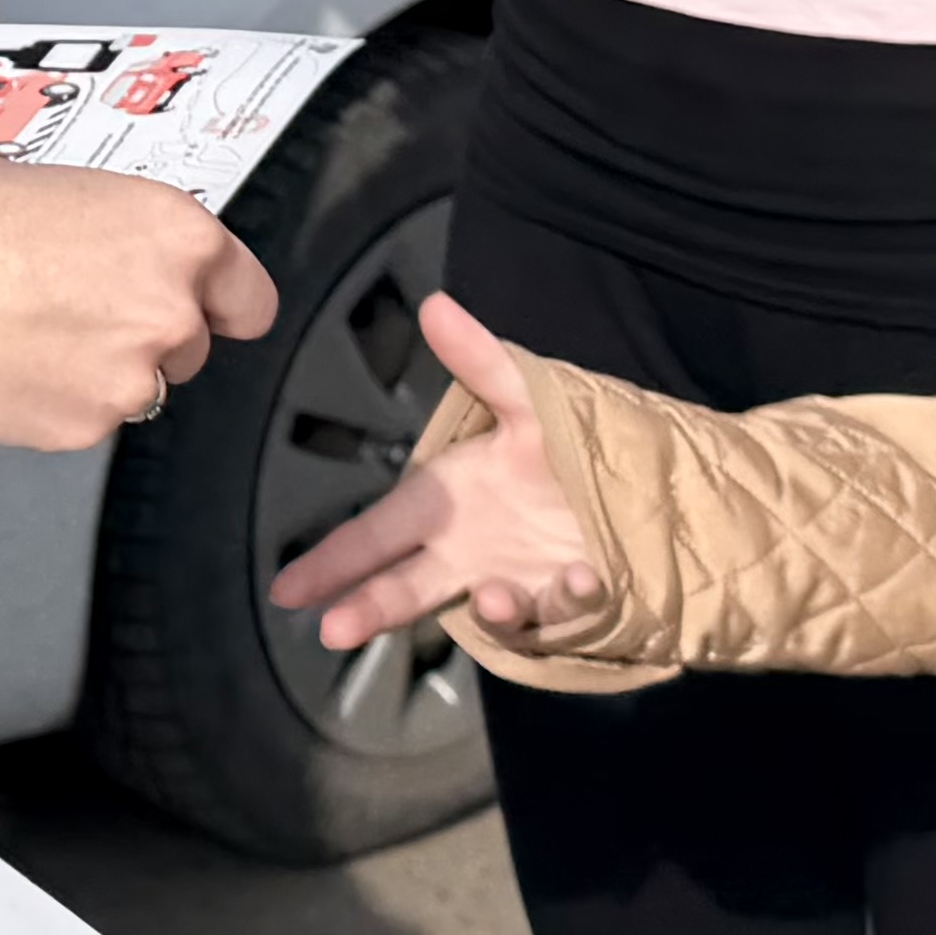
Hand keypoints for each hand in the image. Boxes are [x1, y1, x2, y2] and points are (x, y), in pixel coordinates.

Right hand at [0, 152, 275, 448]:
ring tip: (28, 334)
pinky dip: (55, 401)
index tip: (205, 307)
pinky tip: (8, 364)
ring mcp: (129, 380)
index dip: (220, 302)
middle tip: (72, 307)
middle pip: (189, 346)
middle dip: (142, 333)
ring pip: (136, 388)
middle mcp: (170, 312)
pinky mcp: (82, 428)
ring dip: (99, 371)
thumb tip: (121, 255)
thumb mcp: (65, 186)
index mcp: (178, 237)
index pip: (250, 298)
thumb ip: (120, 232)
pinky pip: (85, 419)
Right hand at [266, 296, 604, 649]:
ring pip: (485, 611)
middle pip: (408, 586)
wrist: (648, 487)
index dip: (331, 561)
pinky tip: (581, 577)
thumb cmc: (572, 442)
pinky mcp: (566, 605)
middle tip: (331, 630)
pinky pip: (559, 613)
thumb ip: (481, 361)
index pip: (376, 533)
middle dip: (369, 607)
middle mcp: (471, 549)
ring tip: (495, 597)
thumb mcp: (529, 398)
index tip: (287, 589)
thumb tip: (433, 304)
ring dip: (489, 610)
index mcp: (447, 501)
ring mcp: (517, 582)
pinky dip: (566, 599)